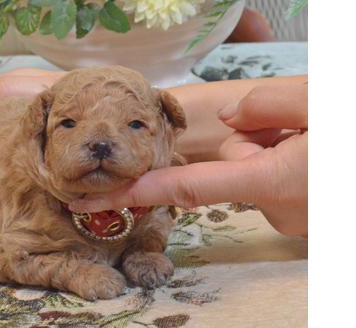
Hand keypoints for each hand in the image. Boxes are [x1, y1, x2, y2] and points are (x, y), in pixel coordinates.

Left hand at [69, 83, 307, 236]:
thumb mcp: (326, 100)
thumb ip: (271, 102)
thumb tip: (233, 116)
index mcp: (274, 178)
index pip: (188, 186)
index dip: (141, 191)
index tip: (100, 199)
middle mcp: (277, 205)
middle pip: (236, 162)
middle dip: (255, 138)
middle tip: (303, 124)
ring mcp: (293, 216)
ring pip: (258, 170)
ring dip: (276, 149)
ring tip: (316, 137)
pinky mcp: (303, 216)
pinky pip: (276, 182)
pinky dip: (288, 163)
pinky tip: (317, 154)